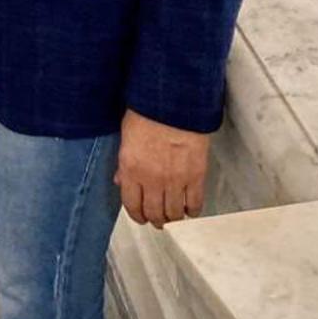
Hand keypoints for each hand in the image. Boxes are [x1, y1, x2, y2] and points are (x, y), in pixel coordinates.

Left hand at [115, 110, 209, 228]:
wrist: (175, 99)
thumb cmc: (148, 110)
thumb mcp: (127, 135)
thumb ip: (124, 162)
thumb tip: (121, 180)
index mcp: (131, 169)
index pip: (131, 205)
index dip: (137, 215)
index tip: (141, 216)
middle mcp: (151, 180)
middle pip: (154, 214)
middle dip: (155, 219)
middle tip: (158, 218)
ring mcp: (175, 180)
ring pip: (174, 213)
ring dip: (173, 218)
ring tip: (174, 215)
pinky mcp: (196, 176)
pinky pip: (195, 204)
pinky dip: (192, 211)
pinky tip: (190, 209)